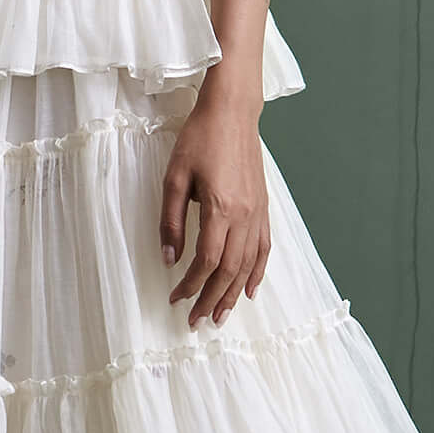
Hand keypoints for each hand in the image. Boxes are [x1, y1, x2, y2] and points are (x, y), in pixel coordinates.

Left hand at [159, 89, 271, 330]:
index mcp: (220, 208)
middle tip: (197, 321)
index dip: (190, 285)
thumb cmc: (200, 138)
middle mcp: (244, 215)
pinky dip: (257, 272)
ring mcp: (258, 212)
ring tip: (221, 315)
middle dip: (211, 299)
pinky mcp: (264, 206)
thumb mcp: (175, 177)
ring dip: (233, 294)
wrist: (233, 111)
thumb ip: (172, 220)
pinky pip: (264, 247)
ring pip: (248, 264)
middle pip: (229, 270)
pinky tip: (249, 289)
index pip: (206, 261)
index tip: (175, 298)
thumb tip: (169, 258)